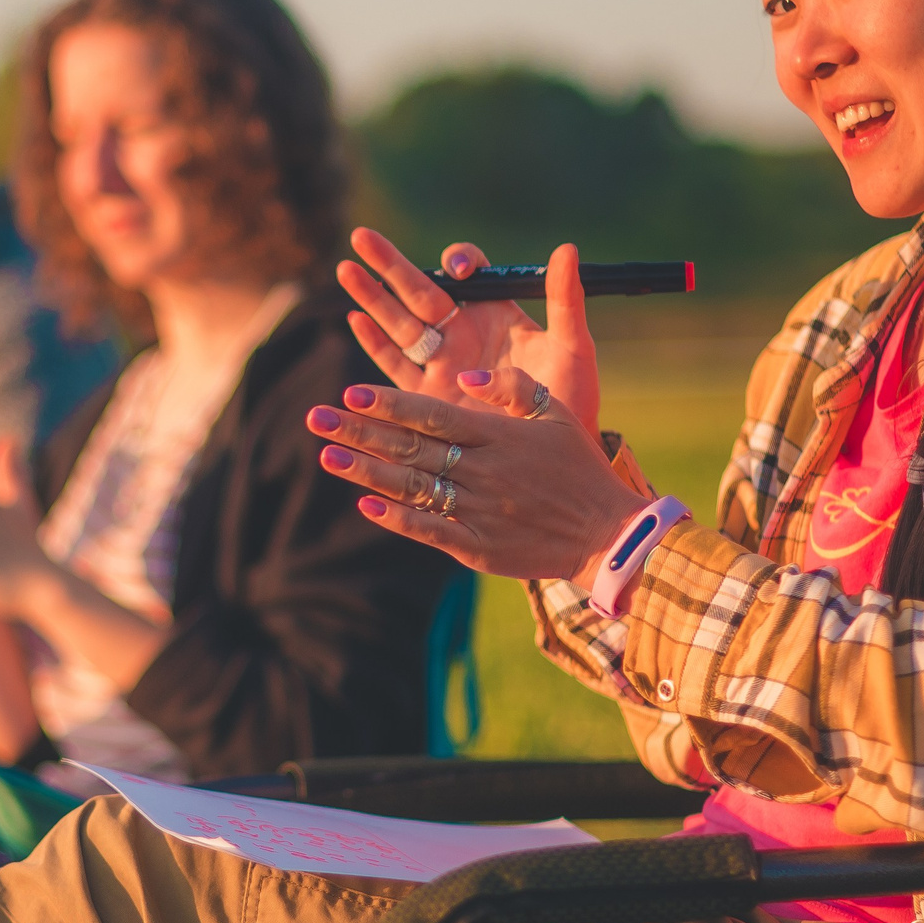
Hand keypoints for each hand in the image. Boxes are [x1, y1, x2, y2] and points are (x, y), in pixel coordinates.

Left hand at [309, 370, 647, 582]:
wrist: (608, 535)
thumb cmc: (580, 468)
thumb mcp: (556, 412)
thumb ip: (511, 387)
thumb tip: (468, 375)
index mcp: (497, 435)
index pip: (431, 415)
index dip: (388, 404)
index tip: (350, 392)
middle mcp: (482, 470)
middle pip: (410, 448)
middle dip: (359, 432)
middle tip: (315, 418)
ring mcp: (477, 510)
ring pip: (412, 487)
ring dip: (365, 471)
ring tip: (326, 456)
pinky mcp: (478, 547)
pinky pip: (429, 530)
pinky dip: (396, 518)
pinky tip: (364, 503)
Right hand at [336, 229, 603, 433]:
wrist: (556, 460)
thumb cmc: (572, 399)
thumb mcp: (573, 347)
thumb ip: (565, 300)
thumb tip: (567, 248)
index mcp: (496, 313)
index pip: (469, 273)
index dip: (459, 262)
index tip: (460, 271)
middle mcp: (464, 332)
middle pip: (419, 289)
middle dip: (389, 265)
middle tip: (361, 237)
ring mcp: (443, 364)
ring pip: (400, 323)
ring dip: (372, 297)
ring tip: (346, 270)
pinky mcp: (427, 398)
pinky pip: (396, 366)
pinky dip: (375, 343)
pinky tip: (355, 320)